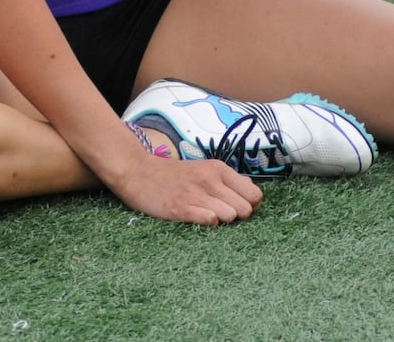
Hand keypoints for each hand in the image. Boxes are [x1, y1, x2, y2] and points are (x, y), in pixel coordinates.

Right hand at [106, 150, 263, 225]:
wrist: (138, 172)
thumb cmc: (174, 175)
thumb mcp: (205, 169)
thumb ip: (228, 181)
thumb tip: (252, 193)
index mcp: (219, 169)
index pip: (255, 194)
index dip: (251, 205)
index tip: (238, 208)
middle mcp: (211, 179)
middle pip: (245, 209)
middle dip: (238, 216)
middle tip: (221, 214)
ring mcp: (196, 193)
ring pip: (230, 216)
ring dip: (222, 221)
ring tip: (207, 216)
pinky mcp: (180, 208)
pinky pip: (209, 220)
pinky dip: (208, 224)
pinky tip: (198, 219)